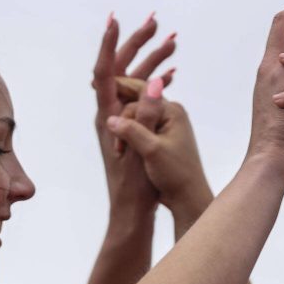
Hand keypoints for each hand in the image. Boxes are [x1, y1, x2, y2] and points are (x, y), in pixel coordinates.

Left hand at [92, 13, 176, 219]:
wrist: (132, 215)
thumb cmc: (136, 189)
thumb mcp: (141, 151)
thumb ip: (145, 116)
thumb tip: (151, 82)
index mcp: (108, 119)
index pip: (105, 72)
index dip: (110, 45)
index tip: (116, 20)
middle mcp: (111, 116)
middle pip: (120, 70)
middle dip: (137, 44)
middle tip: (154, 21)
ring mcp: (122, 123)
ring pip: (135, 82)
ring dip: (152, 60)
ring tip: (172, 39)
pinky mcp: (133, 131)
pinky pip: (143, 99)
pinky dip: (156, 83)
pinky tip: (170, 73)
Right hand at [104, 85, 212, 219]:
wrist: (188, 197)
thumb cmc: (175, 174)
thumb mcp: (151, 150)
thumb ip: (132, 131)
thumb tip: (110, 118)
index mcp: (172, 111)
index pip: (140, 91)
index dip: (117, 87)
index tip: (95, 86)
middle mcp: (171, 114)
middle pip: (138, 102)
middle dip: (120, 114)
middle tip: (102, 121)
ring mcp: (167, 126)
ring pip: (138, 117)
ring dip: (124, 128)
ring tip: (116, 149)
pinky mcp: (162, 138)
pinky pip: (141, 128)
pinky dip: (129, 134)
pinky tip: (119, 143)